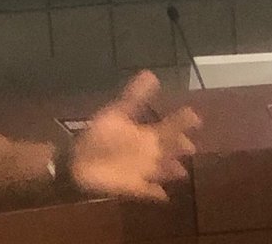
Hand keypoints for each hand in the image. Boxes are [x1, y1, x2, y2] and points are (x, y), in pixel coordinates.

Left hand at [69, 71, 200, 201]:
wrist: (75, 159)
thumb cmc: (96, 135)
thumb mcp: (116, 114)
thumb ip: (134, 97)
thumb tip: (151, 74)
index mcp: (144, 134)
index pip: (169, 127)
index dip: (183, 122)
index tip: (196, 117)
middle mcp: (147, 151)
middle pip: (169, 148)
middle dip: (181, 148)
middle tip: (192, 148)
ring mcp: (141, 170)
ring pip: (162, 170)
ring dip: (172, 171)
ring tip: (182, 173)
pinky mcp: (133, 187)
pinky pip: (148, 191)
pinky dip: (156, 193)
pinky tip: (165, 197)